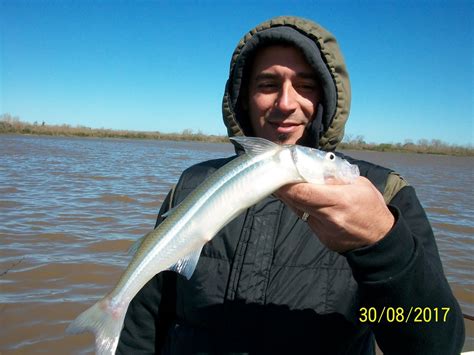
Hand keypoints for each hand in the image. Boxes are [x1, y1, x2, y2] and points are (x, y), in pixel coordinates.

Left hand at [275, 177, 394, 252]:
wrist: (379, 239)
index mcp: (340, 201)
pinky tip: (303, 198)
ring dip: (290, 197)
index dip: (287, 183)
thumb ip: (335, 177)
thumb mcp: (359, 184)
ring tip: (286, 184)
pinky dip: (301, 207)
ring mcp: (323, 230)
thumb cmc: (371, 207)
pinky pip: (305, 218)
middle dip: (284, 188)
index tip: (280, 173)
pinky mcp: (320, 237)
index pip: (304, 192)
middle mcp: (329, 217)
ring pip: (298, 209)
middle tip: (278, 175)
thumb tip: (313, 167)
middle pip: (296, 201)